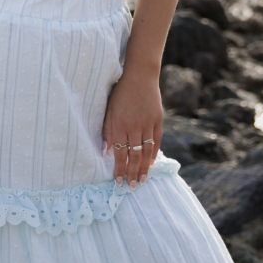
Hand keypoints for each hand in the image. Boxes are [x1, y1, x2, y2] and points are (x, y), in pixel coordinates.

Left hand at [102, 70, 162, 187]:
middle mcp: (134, 126)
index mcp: (120, 125)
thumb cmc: (120, 92)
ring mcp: (148, 123)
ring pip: (146, 151)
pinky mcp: (158, 119)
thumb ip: (107, 130)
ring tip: (142, 180)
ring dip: (144, 168)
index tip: (118, 181)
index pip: (119, 153)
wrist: (140, 75)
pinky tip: (151, 163)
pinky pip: (156, 140)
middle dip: (132, 173)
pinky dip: (154, 153)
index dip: (119, 169)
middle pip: (134, 155)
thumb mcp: (109, 109)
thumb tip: (104, 151)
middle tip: (132, 187)